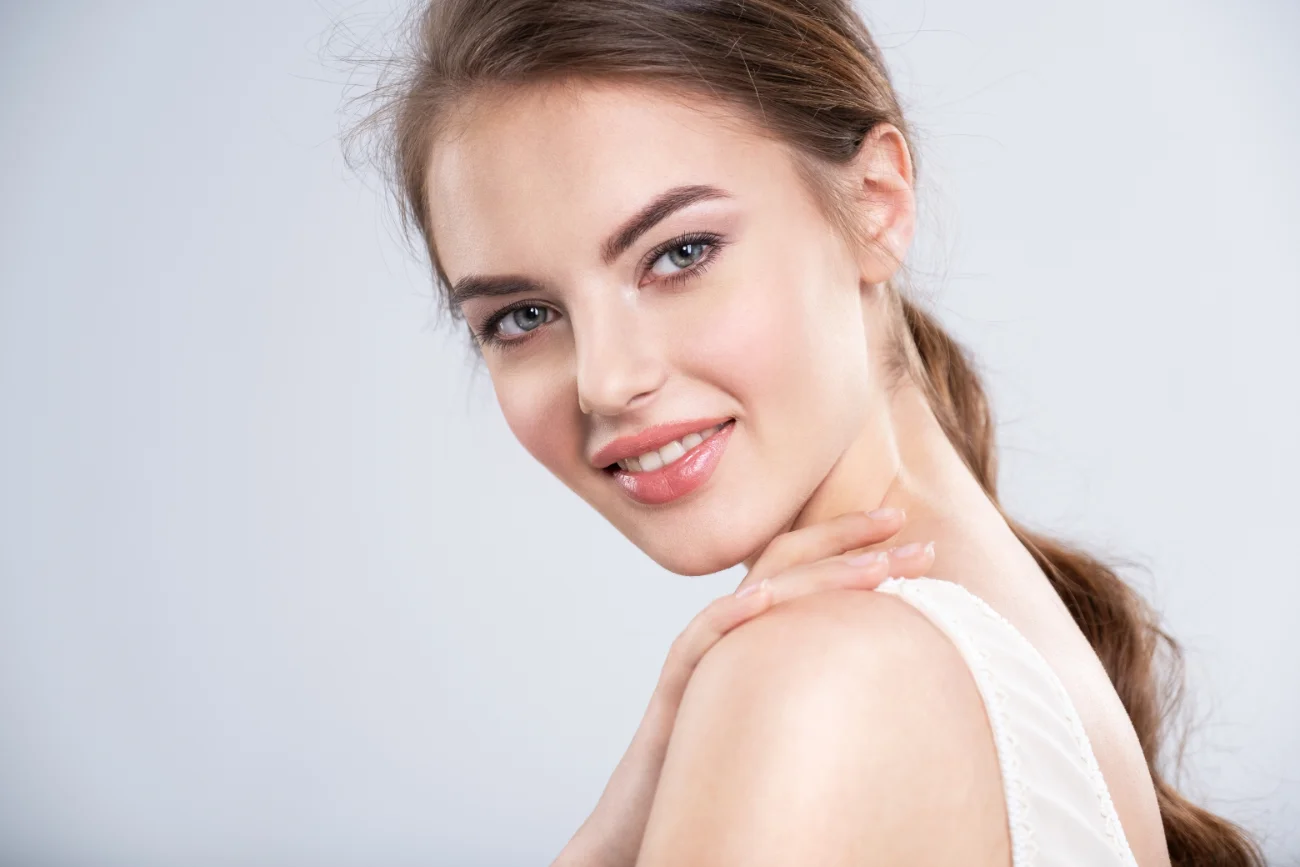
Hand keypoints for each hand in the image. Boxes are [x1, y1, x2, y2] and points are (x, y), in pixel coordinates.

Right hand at [551, 508, 934, 866]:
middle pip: (786, 562)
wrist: (651, 815)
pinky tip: (762, 599)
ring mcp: (705, 654)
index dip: (854, 544)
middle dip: (848, 539)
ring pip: (755, 593)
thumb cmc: (726, 770)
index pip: (806, 568)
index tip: (912, 534)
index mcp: (760, 631)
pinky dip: (730, 616)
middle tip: (906, 524)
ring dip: (817, 573)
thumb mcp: (788, 713)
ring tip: (874, 563)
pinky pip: (698, 641)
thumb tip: (900, 679)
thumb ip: (824, 683)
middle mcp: (733, 630)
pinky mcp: (676, 687)